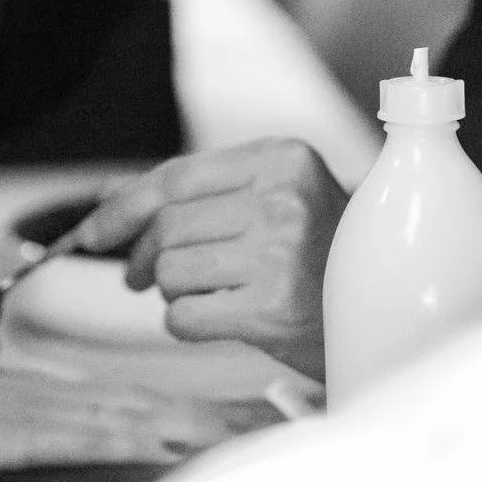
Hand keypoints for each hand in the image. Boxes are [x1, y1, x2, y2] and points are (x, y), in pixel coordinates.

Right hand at [0, 337, 274, 467]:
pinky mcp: (20, 433)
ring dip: (200, 426)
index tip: (258, 413)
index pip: (148, 406)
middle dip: (225, 417)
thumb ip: (31, 430)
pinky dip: (136, 441)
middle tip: (290, 415)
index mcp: (58, 403)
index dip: (204, 411)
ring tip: (257, 430)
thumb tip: (82, 442)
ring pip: (140, 419)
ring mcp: (44, 417)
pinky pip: (89, 439)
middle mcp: (63, 405)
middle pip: (161, 409)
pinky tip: (169, 445)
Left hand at [76, 139, 346, 378]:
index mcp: (282, 158)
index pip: (176, 176)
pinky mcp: (272, 309)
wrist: (390, 310)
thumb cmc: (320, 253)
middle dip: (141, 256)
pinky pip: (185, 316)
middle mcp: (283, 198)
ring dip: (172, 291)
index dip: (122, 206)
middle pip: (166, 225)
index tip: (90, 231)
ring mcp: (280, 254)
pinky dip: (185, 323)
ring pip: (171, 271)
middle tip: (140, 275)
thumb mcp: (271, 198)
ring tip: (206, 293)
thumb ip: (195, 192)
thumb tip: (106, 196)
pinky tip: (217, 319)